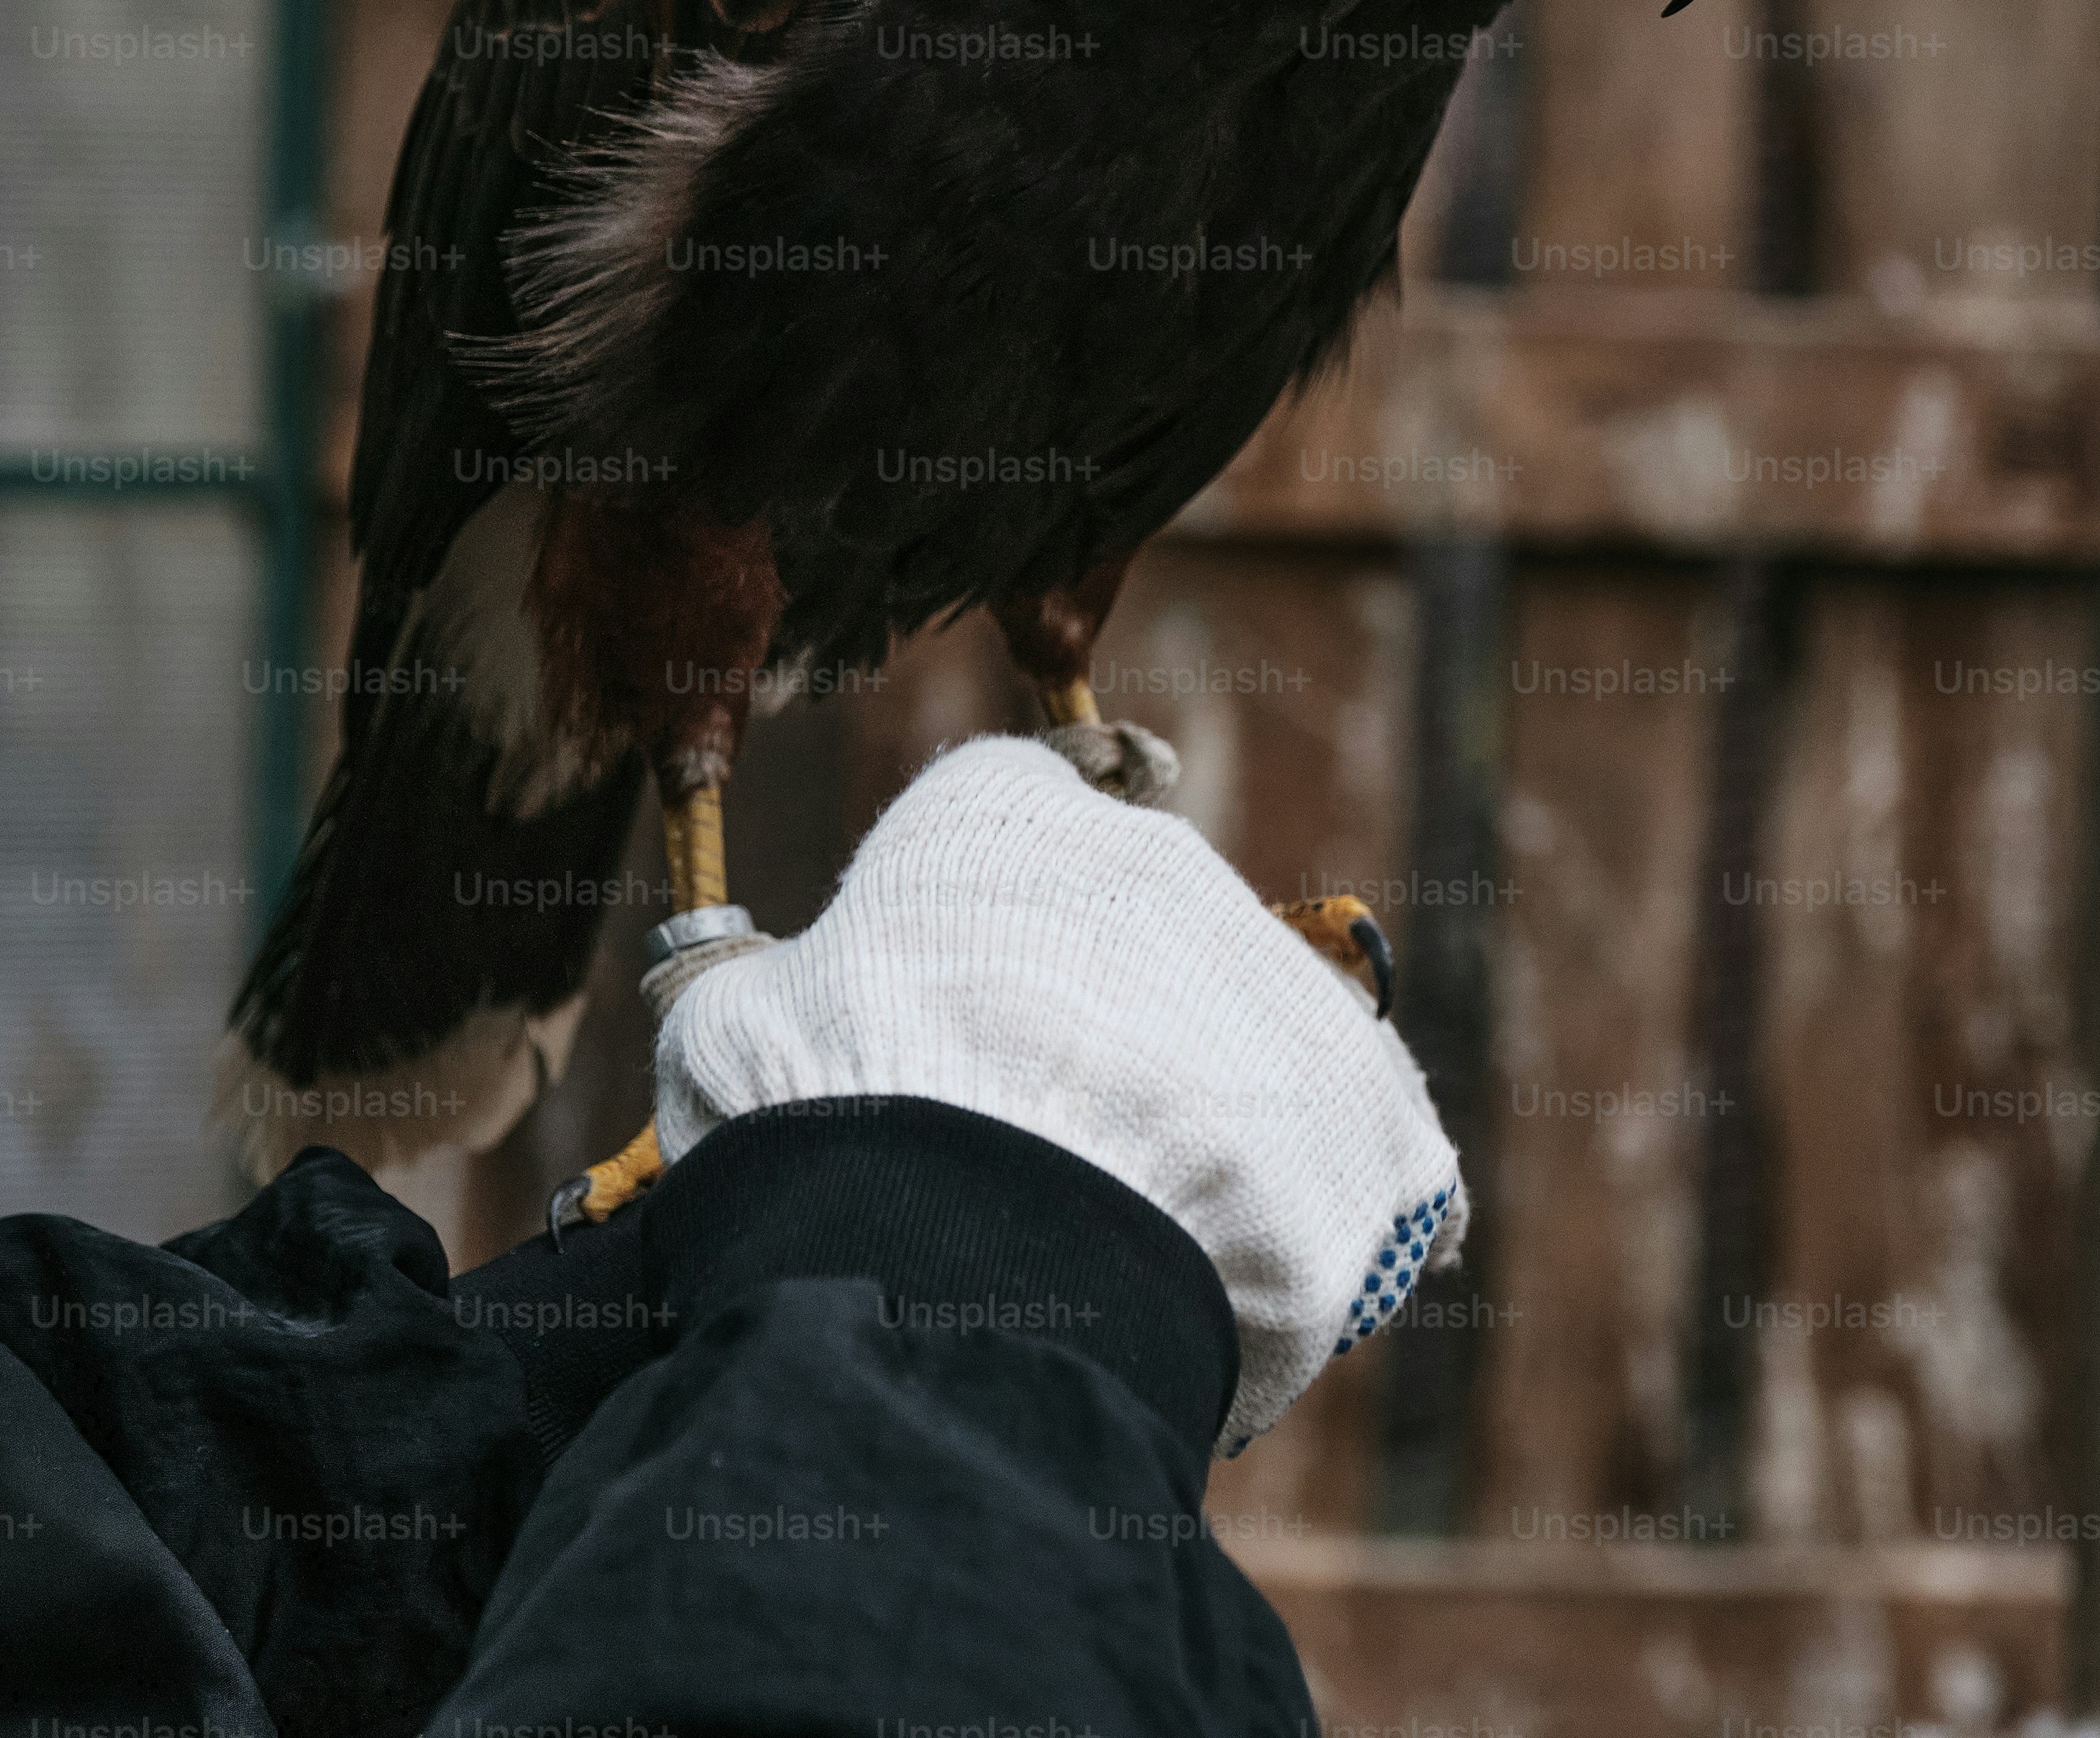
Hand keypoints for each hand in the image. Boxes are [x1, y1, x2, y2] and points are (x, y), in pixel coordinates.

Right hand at [652, 733, 1466, 1451]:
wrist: (980, 1247)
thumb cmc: (828, 1124)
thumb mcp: (729, 1038)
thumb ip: (753, 1003)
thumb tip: (734, 1002)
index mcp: (1001, 818)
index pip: (1009, 810)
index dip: (979, 909)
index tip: (963, 987)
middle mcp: (1156, 865)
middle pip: (1137, 932)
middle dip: (1096, 1027)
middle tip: (1039, 1149)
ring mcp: (1275, 981)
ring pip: (1249, 1041)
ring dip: (1208, 1125)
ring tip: (1135, 1251)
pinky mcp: (1370, 1112)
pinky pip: (1365, 1158)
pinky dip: (1315, 1217)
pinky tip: (1260, 1290)